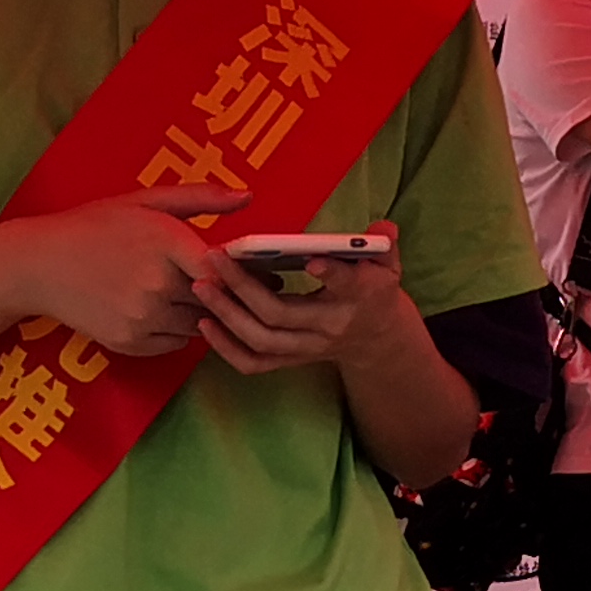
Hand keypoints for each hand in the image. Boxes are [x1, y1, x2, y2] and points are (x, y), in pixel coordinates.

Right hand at [11, 198, 234, 362]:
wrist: (40, 264)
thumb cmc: (96, 225)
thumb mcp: (146, 201)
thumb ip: (201, 198)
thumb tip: (248, 196)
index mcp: (166, 243)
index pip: (225, 269)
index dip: (244, 272)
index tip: (258, 270)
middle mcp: (157, 285)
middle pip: (216, 299)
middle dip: (224, 292)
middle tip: (230, 285)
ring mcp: (143, 317)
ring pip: (199, 324)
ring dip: (202, 312)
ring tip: (187, 292)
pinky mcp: (131, 342)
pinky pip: (176, 343)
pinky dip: (177, 329)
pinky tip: (162, 308)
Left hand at [191, 247, 415, 382]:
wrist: (374, 337)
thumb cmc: (374, 289)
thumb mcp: (388, 264)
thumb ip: (384, 243)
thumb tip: (382, 227)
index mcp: (360, 297)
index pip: (347, 287)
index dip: (332, 275)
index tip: (312, 260)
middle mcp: (331, 327)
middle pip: (282, 314)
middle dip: (243, 286)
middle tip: (214, 257)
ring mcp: (308, 348)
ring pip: (262, 340)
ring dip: (227, 314)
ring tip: (202, 286)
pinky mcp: (291, 360)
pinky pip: (254, 363)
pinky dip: (226, 348)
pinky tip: (205, 323)